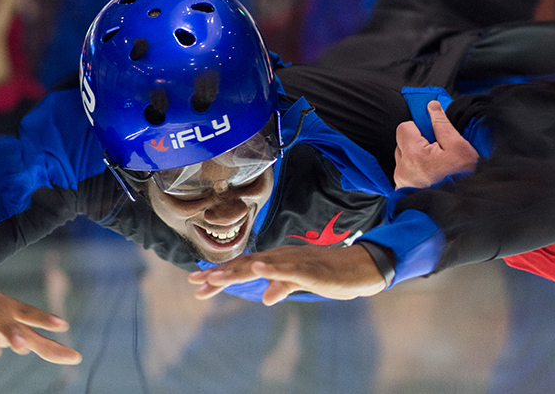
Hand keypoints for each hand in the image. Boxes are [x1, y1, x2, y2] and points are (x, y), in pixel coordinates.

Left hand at [187, 244, 386, 304]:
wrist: (360, 268)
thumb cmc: (330, 274)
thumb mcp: (302, 284)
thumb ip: (283, 286)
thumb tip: (266, 298)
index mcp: (278, 261)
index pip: (244, 266)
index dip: (221, 274)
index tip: (197, 283)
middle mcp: (282, 257)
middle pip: (246, 264)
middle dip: (220, 273)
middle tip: (194, 282)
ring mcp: (296, 261)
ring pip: (262, 264)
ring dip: (238, 270)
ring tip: (215, 277)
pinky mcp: (312, 269)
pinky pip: (289, 268)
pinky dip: (273, 268)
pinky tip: (258, 268)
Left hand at [393, 100, 478, 187]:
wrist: (463, 207)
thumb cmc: (463, 178)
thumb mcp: (459, 146)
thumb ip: (441, 124)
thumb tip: (431, 107)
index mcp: (414, 155)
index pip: (404, 127)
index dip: (418, 127)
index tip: (431, 135)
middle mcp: (403, 169)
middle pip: (402, 142)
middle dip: (417, 142)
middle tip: (437, 151)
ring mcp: (401, 181)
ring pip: (403, 157)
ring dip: (415, 156)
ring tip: (435, 165)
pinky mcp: (402, 190)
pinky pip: (404, 172)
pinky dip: (414, 170)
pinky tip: (430, 175)